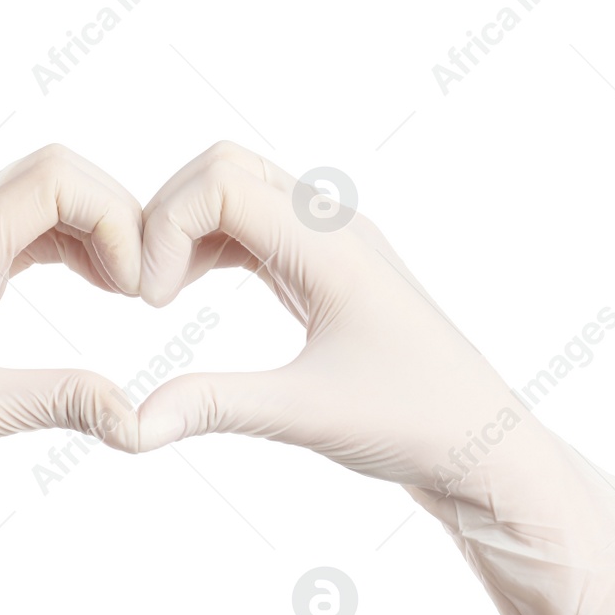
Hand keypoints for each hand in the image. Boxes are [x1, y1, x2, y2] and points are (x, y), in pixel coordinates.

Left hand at [0, 145, 143, 614]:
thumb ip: (59, 401)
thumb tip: (139, 418)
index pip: (54, 177)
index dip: (115, 218)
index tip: (138, 290)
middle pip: (56, 175)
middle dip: (117, 218)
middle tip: (146, 290)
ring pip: (45, 202)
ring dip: (98, 232)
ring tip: (132, 293)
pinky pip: (29, 236)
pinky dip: (75, 250)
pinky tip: (102, 290)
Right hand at [134, 142, 614, 614]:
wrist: (485, 447)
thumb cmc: (415, 425)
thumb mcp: (306, 416)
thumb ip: (214, 406)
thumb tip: (128, 424)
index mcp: (332, 246)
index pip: (222, 182)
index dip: (165, 228)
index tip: (151, 304)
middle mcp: (334, 228)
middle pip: (225, 167)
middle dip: (166, 216)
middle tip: (146, 295)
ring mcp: (333, 245)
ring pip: (238, 192)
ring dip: (186, 229)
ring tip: (159, 298)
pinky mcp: (328, 271)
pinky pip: (256, 228)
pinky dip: (209, 246)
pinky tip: (186, 295)